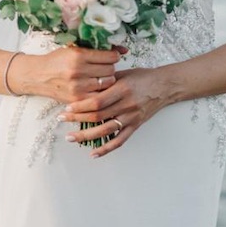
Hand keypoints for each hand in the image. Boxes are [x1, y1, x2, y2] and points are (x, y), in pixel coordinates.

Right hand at [12, 45, 125, 102]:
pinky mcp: (76, 99)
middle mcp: (78, 71)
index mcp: (78, 55)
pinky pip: (99, 97)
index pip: (109, 56)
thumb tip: (124, 49)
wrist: (38, 76)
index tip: (112, 56)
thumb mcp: (74, 48)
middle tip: (105, 67)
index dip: (114, 56)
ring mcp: (77, 87)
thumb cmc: (57, 60)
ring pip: (107, 84)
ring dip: (107, 80)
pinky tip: (96, 88)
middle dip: (110, 68)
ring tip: (101, 77)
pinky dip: (101, 92)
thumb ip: (97, 48)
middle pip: (110, 71)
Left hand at [58, 66, 175, 156]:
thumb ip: (106, 80)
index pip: (97, 101)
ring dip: (86, 136)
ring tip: (71, 138)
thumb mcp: (124, 73)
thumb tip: (85, 85)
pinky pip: (119, 141)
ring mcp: (131, 117)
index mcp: (122, 89)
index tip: (67, 107)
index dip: (81, 106)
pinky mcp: (135, 126)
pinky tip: (94, 153)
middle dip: (77, 119)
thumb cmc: (143, 77)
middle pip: (98, 116)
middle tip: (62, 119)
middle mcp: (127, 105)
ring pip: (106, 131)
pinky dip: (106, 149)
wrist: (164, 86)